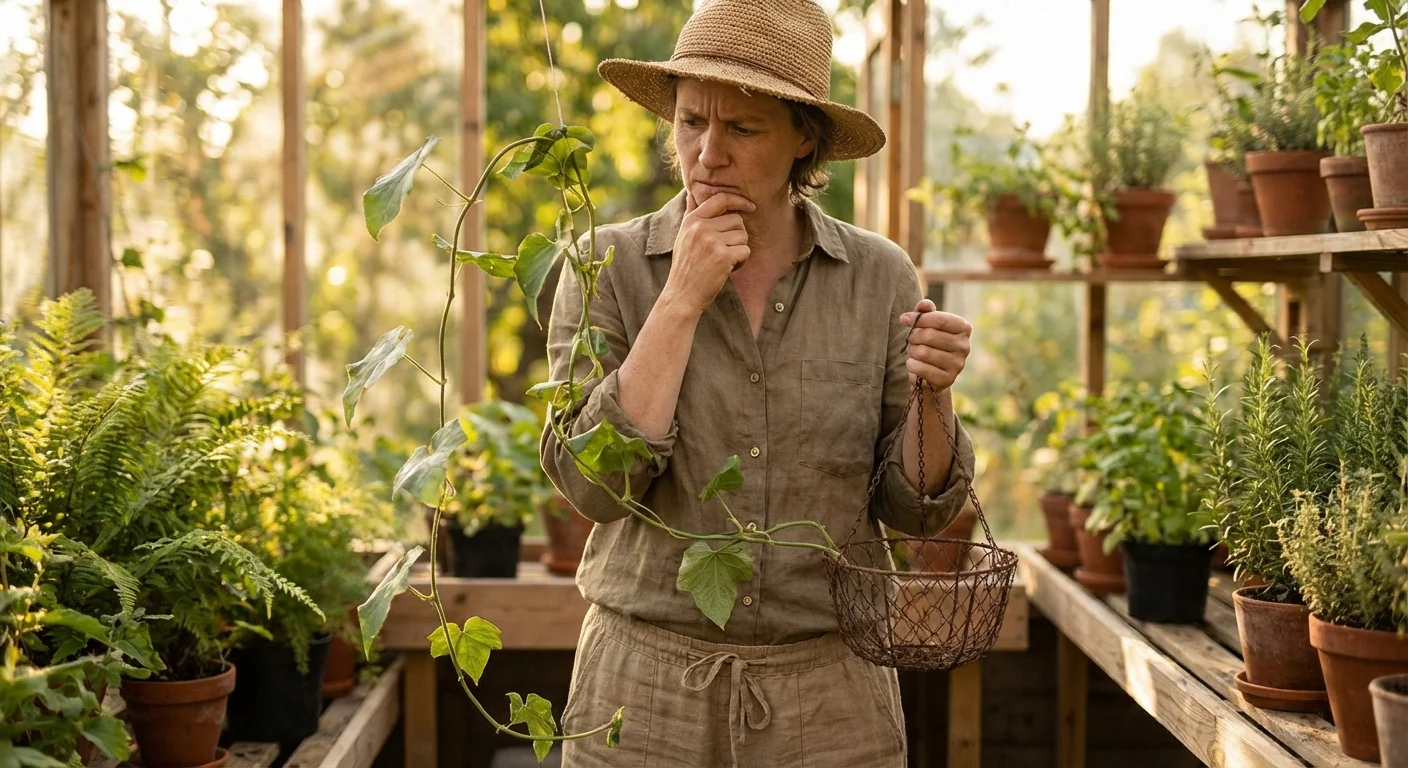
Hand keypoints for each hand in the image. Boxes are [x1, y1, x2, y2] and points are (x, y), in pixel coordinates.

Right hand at [660, 191, 754, 315]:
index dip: (739, 200)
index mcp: (692, 220)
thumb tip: (691, 193)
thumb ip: (690, 214)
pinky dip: (741, 262)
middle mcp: (701, 227)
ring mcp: (712, 241)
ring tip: (724, 261)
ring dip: (739, 250)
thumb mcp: (682, 236)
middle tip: (726, 251)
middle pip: (737, 220)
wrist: (682, 295)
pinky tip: (728, 269)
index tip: (750, 206)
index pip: (721, 199)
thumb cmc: (685, 267)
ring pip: (743, 236)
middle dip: (737, 236)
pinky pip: (745, 251)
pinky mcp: (723, 257)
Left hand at [900, 299, 970, 390]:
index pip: (939, 319)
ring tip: (914, 352)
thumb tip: (922, 305)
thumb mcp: (927, 324)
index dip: (919, 318)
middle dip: (914, 337)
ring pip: (923, 352)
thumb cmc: (928, 342)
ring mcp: (958, 364)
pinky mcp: (948, 379)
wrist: (930, 373)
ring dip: (912, 351)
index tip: (904, 319)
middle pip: (929, 335)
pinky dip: (912, 365)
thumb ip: (925, 311)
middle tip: (911, 340)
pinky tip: (913, 364)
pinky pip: (921, 369)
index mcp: (963, 328)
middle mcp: (964, 346)